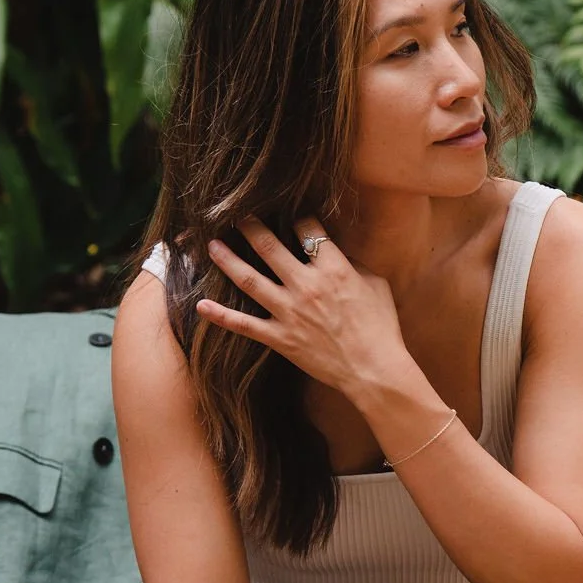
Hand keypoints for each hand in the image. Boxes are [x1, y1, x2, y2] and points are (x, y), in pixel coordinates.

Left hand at [197, 214, 405, 396]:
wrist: (374, 370)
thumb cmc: (381, 328)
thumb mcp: (376, 285)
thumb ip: (352, 264)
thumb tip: (336, 254)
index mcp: (333, 268)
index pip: (308, 229)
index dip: (297, 216)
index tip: (288, 211)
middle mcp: (306, 285)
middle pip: (270, 246)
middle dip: (250, 227)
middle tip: (236, 214)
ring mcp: (289, 312)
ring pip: (249, 279)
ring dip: (228, 260)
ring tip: (212, 245)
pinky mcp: (280, 338)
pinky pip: (244, 325)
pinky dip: (221, 315)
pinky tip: (201, 304)